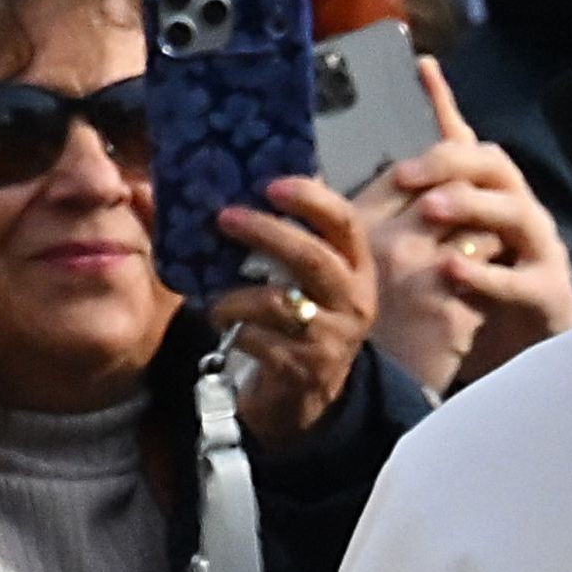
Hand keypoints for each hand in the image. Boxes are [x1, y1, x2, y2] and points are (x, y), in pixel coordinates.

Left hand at [212, 175, 380, 444]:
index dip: (311, 199)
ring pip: (277, 303)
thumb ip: (300, 235)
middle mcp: (353, 300)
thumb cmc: (305, 321)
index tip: (271, 183)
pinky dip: (233, 330)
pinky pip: (258, 340)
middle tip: (224, 216)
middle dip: (265, 232)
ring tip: (215, 298)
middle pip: (312, 258)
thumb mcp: (314, 279)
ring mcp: (332, 338)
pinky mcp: (304, 370)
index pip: (345, 223)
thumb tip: (262, 175)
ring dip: (235, 296)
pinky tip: (224, 327)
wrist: (308, 397)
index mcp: (357, 268)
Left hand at [355, 58, 571, 394]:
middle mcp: (518, 211)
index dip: (444, 103)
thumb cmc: (477, 297)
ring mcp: (537, 251)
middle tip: (403, 172)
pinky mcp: (546, 293)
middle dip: (449, 163)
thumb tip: (340, 185)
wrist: (527, 357)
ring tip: (430, 211)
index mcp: (487, 195)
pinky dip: (486, 274)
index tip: (418, 68)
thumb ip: (405, 215)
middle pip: (493, 165)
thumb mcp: (439, 250)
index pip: (465, 139)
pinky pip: (521, 278)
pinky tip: (451, 272)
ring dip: (471, 207)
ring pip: (514, 212)